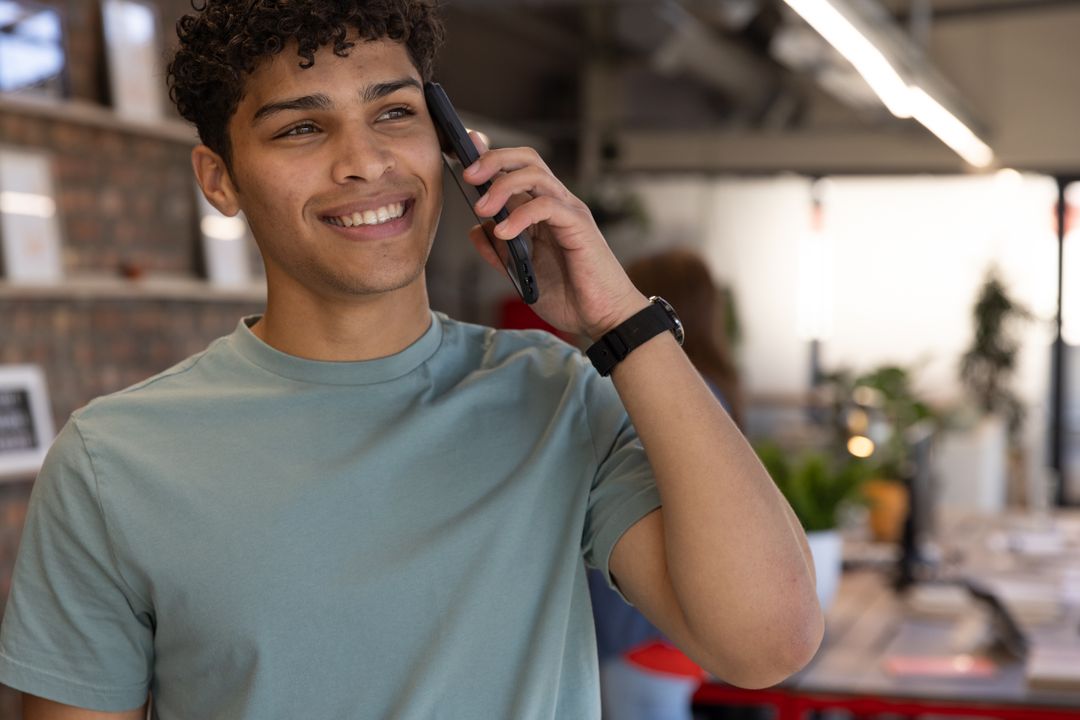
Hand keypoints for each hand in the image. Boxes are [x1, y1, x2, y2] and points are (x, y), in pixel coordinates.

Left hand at [462, 133, 647, 339]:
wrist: (602, 318)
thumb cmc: (570, 297)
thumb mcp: (522, 275)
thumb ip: (500, 253)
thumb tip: (476, 231)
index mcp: (544, 212)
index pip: (519, 169)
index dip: (492, 157)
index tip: (464, 154)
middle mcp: (558, 204)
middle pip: (527, 160)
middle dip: (493, 159)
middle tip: (468, 175)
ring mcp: (570, 212)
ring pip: (536, 175)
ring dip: (502, 185)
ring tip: (482, 208)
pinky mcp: (579, 226)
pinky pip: (547, 206)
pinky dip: (520, 215)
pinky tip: (504, 233)